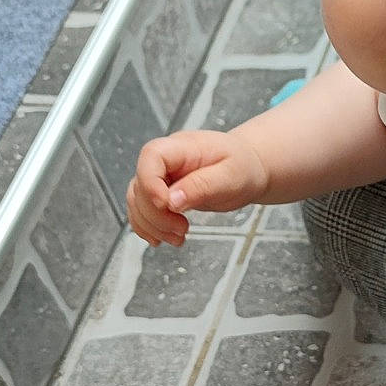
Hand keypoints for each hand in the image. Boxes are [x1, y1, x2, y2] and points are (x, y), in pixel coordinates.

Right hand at [127, 128, 269, 246]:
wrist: (248, 168)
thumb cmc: (242, 166)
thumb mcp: (231, 175)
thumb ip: (201, 186)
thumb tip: (172, 201)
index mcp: (182, 147)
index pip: (151, 156)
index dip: (150, 183)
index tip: (165, 205)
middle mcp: (166, 160)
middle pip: (140, 185)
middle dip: (156, 214)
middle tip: (182, 229)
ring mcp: (161, 177)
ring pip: (137, 202)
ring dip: (153, 225)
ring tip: (178, 237)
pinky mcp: (161, 194)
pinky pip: (142, 211)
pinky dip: (149, 228)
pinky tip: (164, 238)